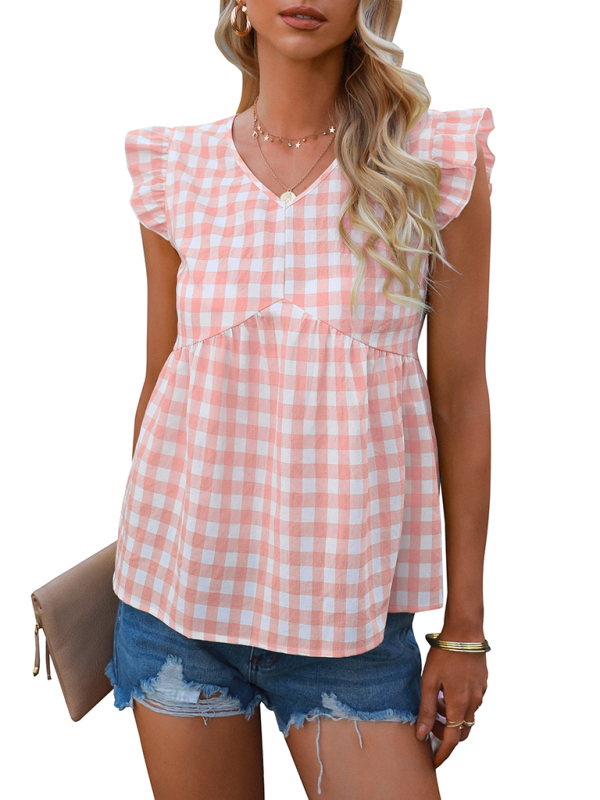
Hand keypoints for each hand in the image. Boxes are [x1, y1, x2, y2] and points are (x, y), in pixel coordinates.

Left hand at [414, 635, 487, 767]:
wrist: (465, 632)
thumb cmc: (444, 654)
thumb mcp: (428, 681)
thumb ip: (426, 709)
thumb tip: (420, 734)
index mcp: (459, 705)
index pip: (452, 741)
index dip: (443, 753)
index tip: (434, 762)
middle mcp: (473, 703)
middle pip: (461, 732)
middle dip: (446, 734)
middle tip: (430, 725)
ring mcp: (481, 693)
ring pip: (467, 716)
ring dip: (452, 717)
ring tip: (436, 701)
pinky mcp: (483, 684)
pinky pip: (472, 702)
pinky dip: (459, 704)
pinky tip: (447, 689)